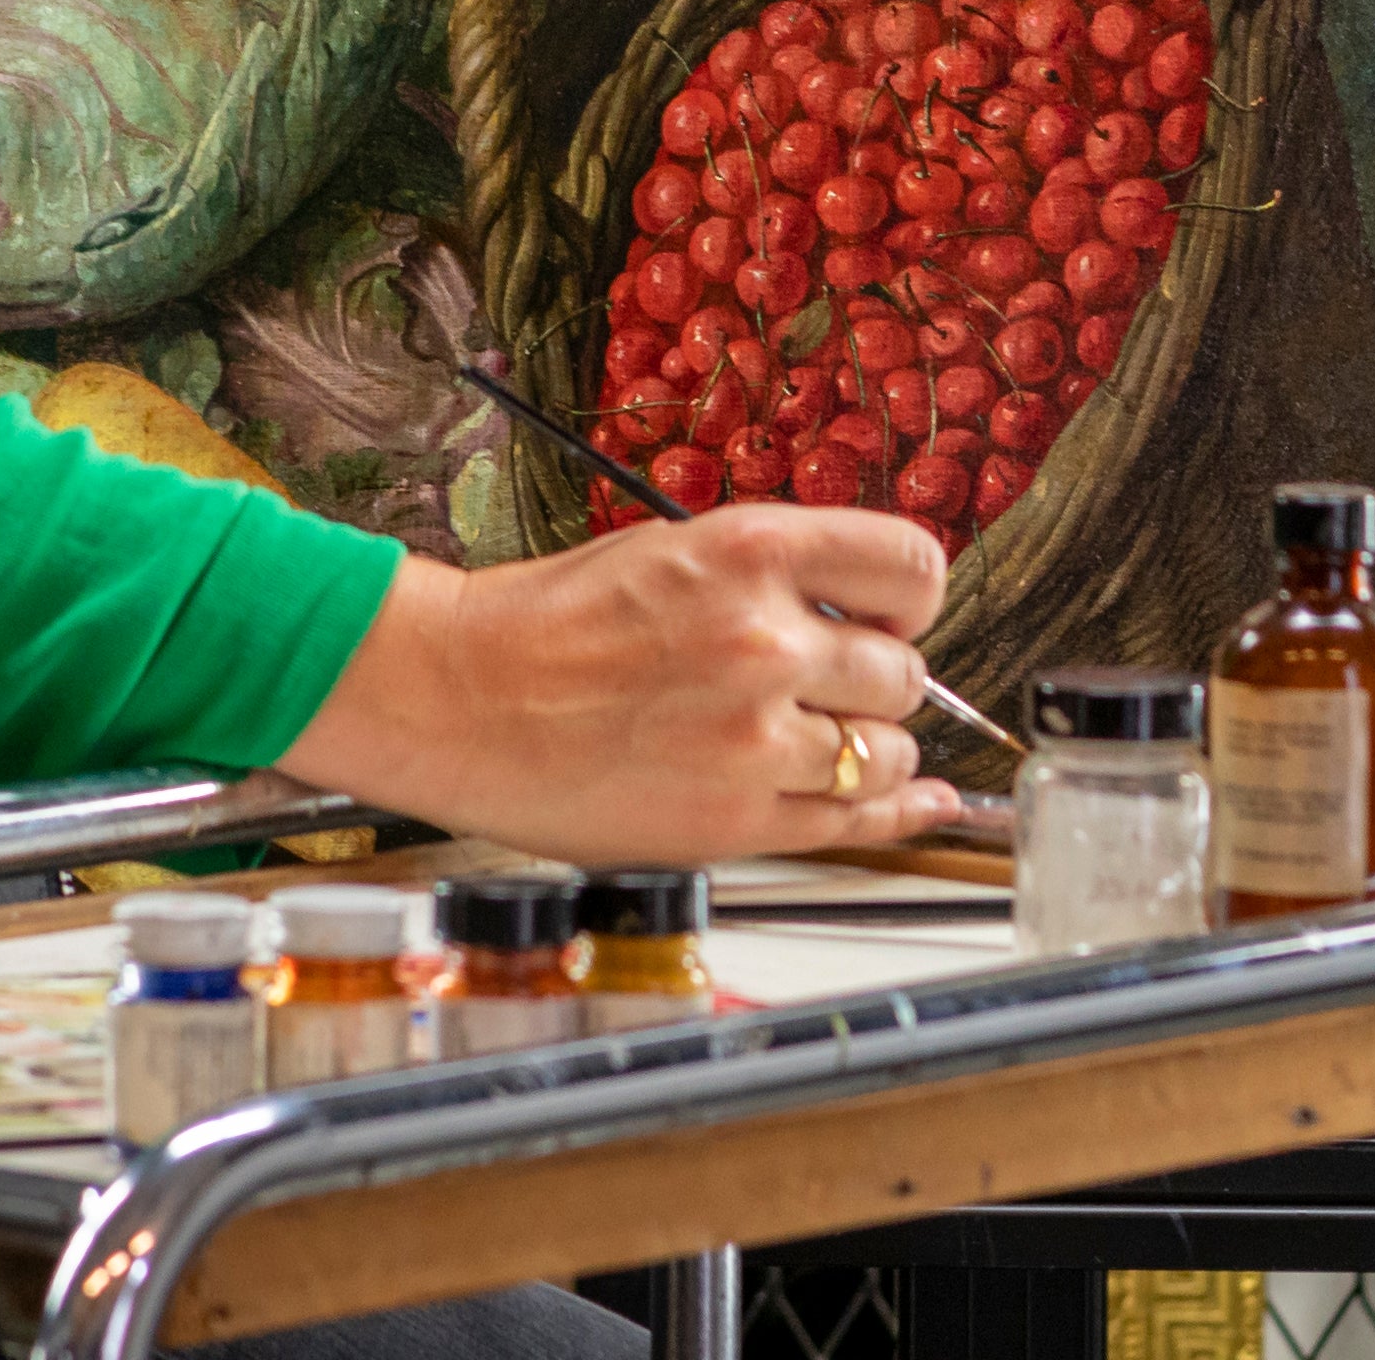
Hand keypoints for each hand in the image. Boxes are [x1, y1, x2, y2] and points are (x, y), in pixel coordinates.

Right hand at [277, 504, 955, 865]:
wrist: (455, 696)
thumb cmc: (543, 623)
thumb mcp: (672, 550)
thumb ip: (770, 580)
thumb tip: (854, 616)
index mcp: (751, 553)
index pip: (910, 567)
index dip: (908, 601)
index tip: (890, 619)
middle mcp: (766, 642)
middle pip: (902, 674)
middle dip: (877, 685)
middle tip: (836, 693)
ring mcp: (754, 739)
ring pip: (885, 754)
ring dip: (870, 753)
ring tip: (830, 749)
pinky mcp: (733, 821)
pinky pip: (855, 823)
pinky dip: (896, 815)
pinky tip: (919, 805)